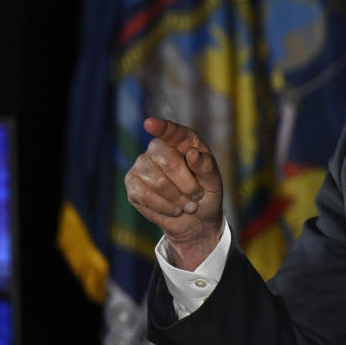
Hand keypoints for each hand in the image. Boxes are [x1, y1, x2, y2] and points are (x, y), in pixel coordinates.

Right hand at [124, 117, 223, 270]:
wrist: (195, 220)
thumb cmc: (206, 193)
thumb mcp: (214, 180)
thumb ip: (206, 166)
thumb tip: (192, 154)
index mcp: (182, 140)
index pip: (170, 131)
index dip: (160, 127)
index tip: (150, 124)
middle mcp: (158, 148)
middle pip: (167, 160)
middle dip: (186, 183)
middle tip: (197, 196)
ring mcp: (142, 165)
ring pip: (156, 180)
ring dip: (177, 198)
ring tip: (188, 205)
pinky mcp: (132, 185)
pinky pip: (144, 195)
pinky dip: (164, 206)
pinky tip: (174, 209)